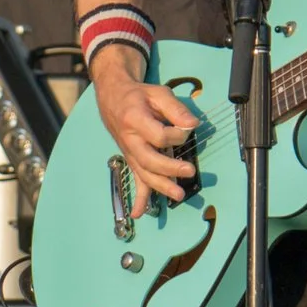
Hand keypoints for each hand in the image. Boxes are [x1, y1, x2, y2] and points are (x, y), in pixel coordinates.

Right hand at [89, 49, 200, 213]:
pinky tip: (138, 213)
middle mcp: (130, 140)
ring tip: (178, 195)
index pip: (158, 135)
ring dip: (161, 186)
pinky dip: (138, 198)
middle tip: (189, 171)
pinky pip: (135, 180)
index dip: (176, 134)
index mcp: (134, 119)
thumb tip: (193, 125)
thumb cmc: (138, 95)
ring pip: (144, 173)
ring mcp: (129, 152)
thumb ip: (175, 108)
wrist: (113, 98)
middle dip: (170, 168)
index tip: (188, 128)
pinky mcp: (132, 160)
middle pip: (150, 159)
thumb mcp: (158, 93)